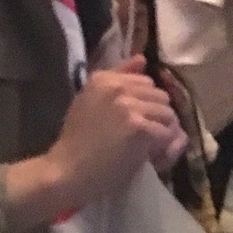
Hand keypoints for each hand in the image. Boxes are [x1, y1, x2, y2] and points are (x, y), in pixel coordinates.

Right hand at [42, 56, 186, 214]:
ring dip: (163, 132)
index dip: (145, 104)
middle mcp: (116, 88)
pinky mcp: (139, 128)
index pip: (145, 81)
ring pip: (167, 114)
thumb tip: (143, 58)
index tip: (136, 122)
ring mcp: (128, 107)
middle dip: (157, 117)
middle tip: (145, 138)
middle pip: (160, 96)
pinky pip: (167, 133)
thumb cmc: (76, 144)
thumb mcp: (90, 103)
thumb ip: (117, 78)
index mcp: (103, 79)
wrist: (65, 174)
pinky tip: (150, 157)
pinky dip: (163, 148)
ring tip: (148, 148)